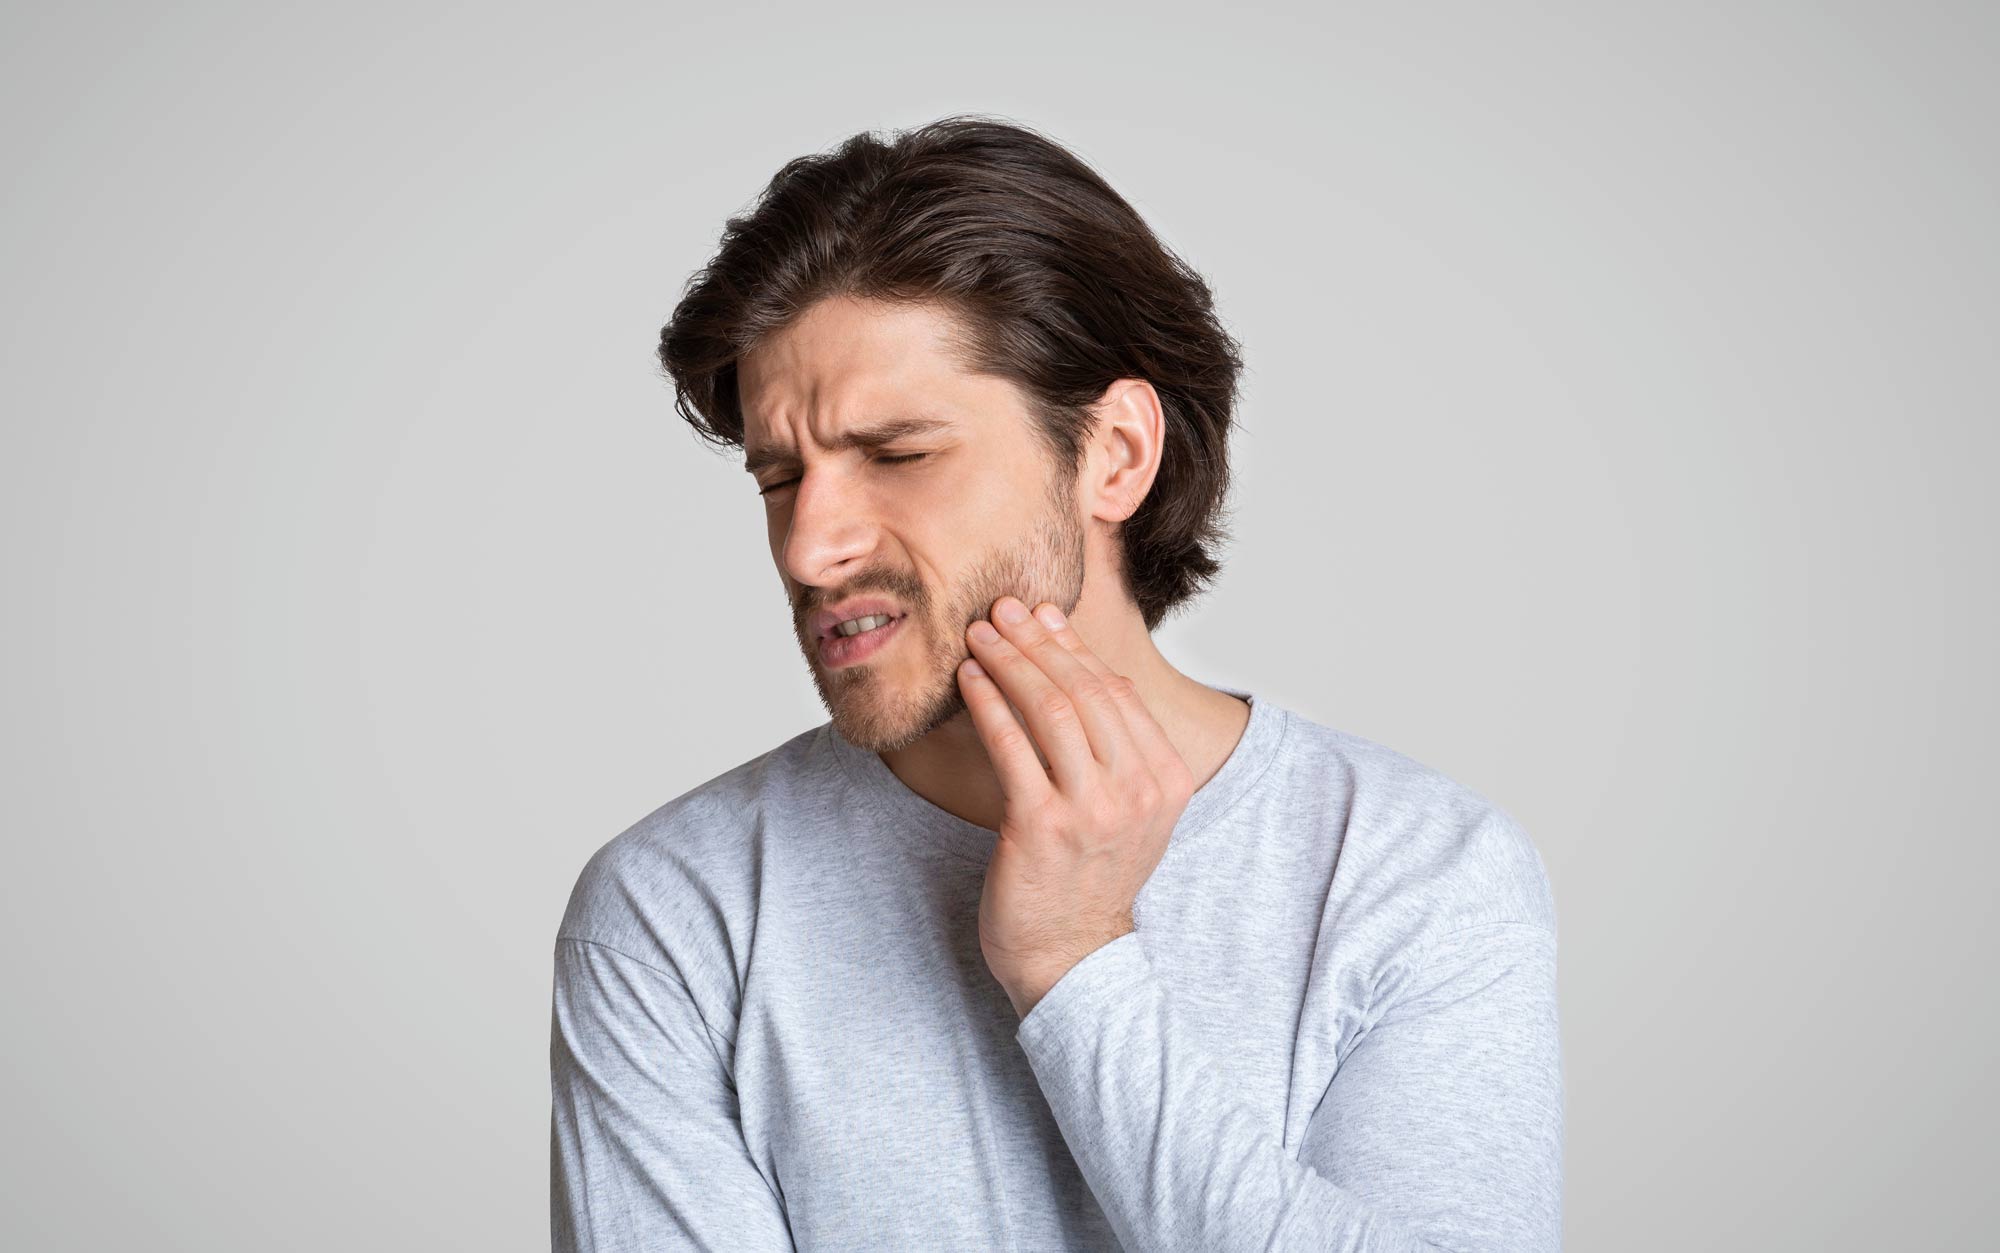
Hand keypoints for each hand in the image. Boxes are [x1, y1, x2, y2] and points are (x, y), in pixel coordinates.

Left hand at [958, 595, 1195, 1019]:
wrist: (1072, 959)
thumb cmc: (1088, 878)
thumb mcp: (1127, 809)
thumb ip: (1116, 745)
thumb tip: (1076, 662)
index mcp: (1168, 779)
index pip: (1117, 691)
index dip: (1073, 646)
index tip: (1040, 615)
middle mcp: (1139, 790)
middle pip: (1083, 690)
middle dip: (1036, 641)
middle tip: (1000, 610)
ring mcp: (1093, 809)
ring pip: (1048, 708)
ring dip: (1008, 661)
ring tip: (978, 636)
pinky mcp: (1042, 826)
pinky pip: (1010, 745)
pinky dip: (987, 703)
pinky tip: (967, 680)